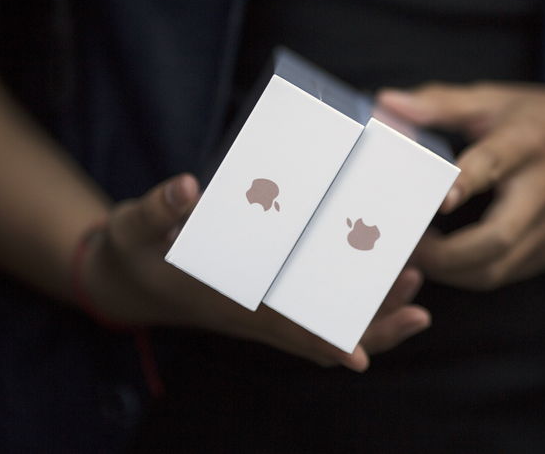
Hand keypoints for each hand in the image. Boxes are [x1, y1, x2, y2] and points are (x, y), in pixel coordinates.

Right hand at [81, 174, 430, 370]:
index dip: (320, 343)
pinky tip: (378, 283)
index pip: (280, 329)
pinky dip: (349, 305)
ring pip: (324, 326)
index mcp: (224, 300)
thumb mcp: (133, 227)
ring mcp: (262, 309)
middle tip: (417, 295)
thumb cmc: (133, 253)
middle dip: (370, 324)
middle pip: (319, 334)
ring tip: (414, 282)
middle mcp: (252, 311)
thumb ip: (157, 209)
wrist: (128, 280)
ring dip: (370, 315)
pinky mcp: (266, 300)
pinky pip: (315, 312)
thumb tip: (186, 188)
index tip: (360, 356)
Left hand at [378, 82, 544, 290]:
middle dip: (443, 253)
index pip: (494, 163)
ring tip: (411, 255)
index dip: (464, 181)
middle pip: (495, 237)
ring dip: (447, 271)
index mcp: (529, 143)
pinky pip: (501, 276)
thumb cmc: (543, 120)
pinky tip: (438, 262)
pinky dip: (465, 275)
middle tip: (402, 244)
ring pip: (495, 270)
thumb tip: (385, 102)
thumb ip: (439, 103)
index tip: (436, 198)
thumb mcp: (495, 100)